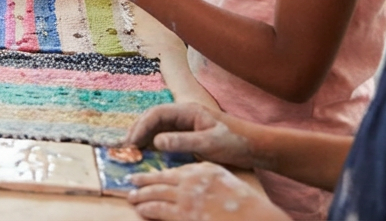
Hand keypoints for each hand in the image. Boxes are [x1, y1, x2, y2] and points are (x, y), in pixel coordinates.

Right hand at [126, 103, 256, 168]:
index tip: (132, 143)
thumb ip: (182, 141)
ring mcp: (185, 124)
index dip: (141, 127)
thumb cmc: (235, 142)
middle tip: (125, 147)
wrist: (255, 146)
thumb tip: (156, 142)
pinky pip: (165, 136)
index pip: (157, 114)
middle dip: (138, 130)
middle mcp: (183, 114)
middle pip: (153, 118)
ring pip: (157, 127)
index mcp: (188, 110)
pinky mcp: (188, 134)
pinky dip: (153, 143)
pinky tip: (147, 153)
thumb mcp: (209, 143)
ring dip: (143, 137)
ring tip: (132, 150)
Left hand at [128, 163, 287, 220]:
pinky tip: (141, 209)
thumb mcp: (226, 182)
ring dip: (141, 195)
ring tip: (131, 196)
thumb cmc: (246, 205)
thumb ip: (207, 178)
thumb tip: (190, 183)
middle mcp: (192, 180)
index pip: (176, 170)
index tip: (152, 175)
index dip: (161, 173)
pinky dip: (146, 208)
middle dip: (144, 180)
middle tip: (132, 181)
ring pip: (155, 193)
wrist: (254, 218)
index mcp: (204, 170)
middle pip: (161, 178)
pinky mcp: (183, 214)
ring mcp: (186, 197)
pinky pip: (158, 209)